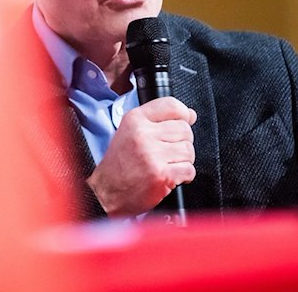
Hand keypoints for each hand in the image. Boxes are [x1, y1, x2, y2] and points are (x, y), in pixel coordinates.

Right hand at [86, 97, 195, 216]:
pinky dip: (184, 175)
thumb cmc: (118, 164)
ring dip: (183, 160)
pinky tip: (170, 176)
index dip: (184, 113)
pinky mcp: (161, 175)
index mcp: (134, 120)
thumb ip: (157, 120)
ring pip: (188, 150)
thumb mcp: (129, 131)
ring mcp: (152, 155)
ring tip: (167, 165)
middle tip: (169, 152)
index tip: (186, 120)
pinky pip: (189, 169)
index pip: (171, 106)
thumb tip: (190, 115)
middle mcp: (143, 134)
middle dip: (182, 142)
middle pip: (184, 129)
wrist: (106, 192)